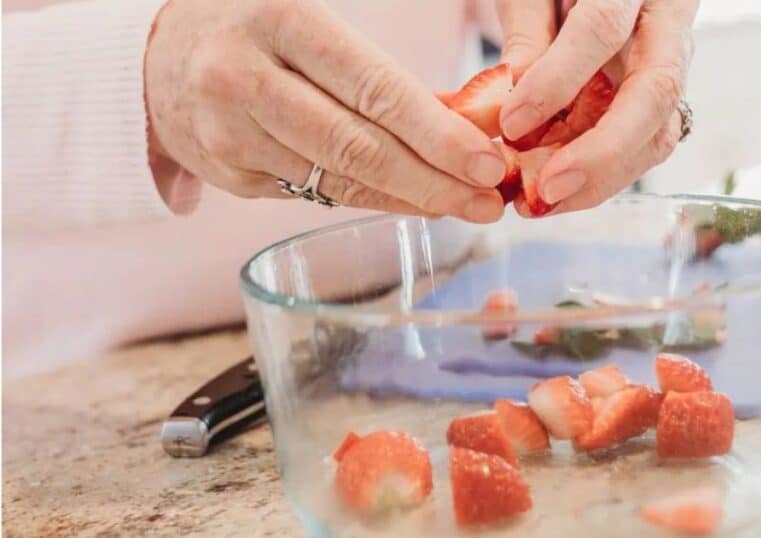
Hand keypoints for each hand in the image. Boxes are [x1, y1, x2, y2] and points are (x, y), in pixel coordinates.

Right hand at [145, 0, 507, 222]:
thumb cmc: (255, 29)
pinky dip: (372, 201)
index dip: (437, 133)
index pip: (375, 89)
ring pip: (340, 180)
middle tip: (491, 199)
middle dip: (436, 181)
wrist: (154, 55)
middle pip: (359, 147)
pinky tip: (412, 202)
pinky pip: (317, 197)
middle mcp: (246, 78)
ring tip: (466, 206)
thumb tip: (461, 126)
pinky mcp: (229, 174)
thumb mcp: (307, 19)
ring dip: (412, 199)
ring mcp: (230, 133)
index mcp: (280, 20)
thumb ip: (373, 69)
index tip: (487, 160)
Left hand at [496, 0, 697, 214]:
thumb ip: (526, 35)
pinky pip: (646, 144)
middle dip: (601, 151)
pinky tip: (561, 191)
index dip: (557, 81)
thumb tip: (512, 106)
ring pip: (659, 130)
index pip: (602, 29)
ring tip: (545, 200)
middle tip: (548, 188)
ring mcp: (674, 63)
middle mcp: (668, 23)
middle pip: (654, 92)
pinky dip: (604, 175)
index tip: (512, 123)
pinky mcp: (663, 99)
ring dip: (603, 176)